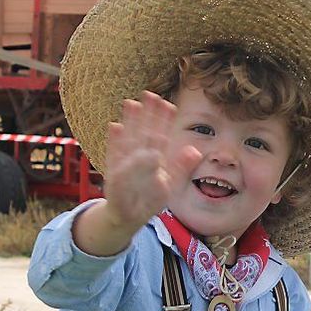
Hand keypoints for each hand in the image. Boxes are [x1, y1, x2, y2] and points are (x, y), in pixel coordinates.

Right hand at [102, 91, 201, 228]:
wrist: (129, 217)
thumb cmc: (151, 198)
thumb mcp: (171, 183)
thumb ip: (182, 166)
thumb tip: (195, 150)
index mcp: (156, 157)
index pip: (161, 135)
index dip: (165, 121)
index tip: (170, 104)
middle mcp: (141, 156)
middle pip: (145, 132)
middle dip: (148, 114)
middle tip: (151, 94)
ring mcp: (126, 162)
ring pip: (129, 138)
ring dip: (130, 122)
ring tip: (132, 103)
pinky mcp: (114, 173)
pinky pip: (115, 156)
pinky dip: (115, 142)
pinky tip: (115, 126)